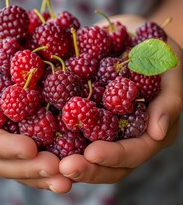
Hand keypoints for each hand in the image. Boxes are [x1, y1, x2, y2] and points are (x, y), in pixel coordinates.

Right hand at [0, 14, 71, 193]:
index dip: (5, 147)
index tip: (30, 149)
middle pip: (7, 161)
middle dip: (32, 168)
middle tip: (58, 171)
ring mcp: (11, 135)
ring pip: (27, 163)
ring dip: (49, 172)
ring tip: (72, 176)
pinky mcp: (32, 129)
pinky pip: (45, 148)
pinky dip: (61, 157)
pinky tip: (78, 163)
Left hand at [59, 14, 182, 183]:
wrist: (135, 37)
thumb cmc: (159, 54)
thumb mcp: (170, 73)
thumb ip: (169, 102)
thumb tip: (158, 133)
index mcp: (146, 131)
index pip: (132, 153)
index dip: (113, 156)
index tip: (92, 154)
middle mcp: (121, 134)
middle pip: (105, 162)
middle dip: (86, 167)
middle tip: (64, 168)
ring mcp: (101, 124)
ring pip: (83, 149)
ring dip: (65, 157)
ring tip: (45, 159)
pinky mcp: (84, 111)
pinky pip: (68, 125)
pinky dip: (54, 133)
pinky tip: (35, 132)